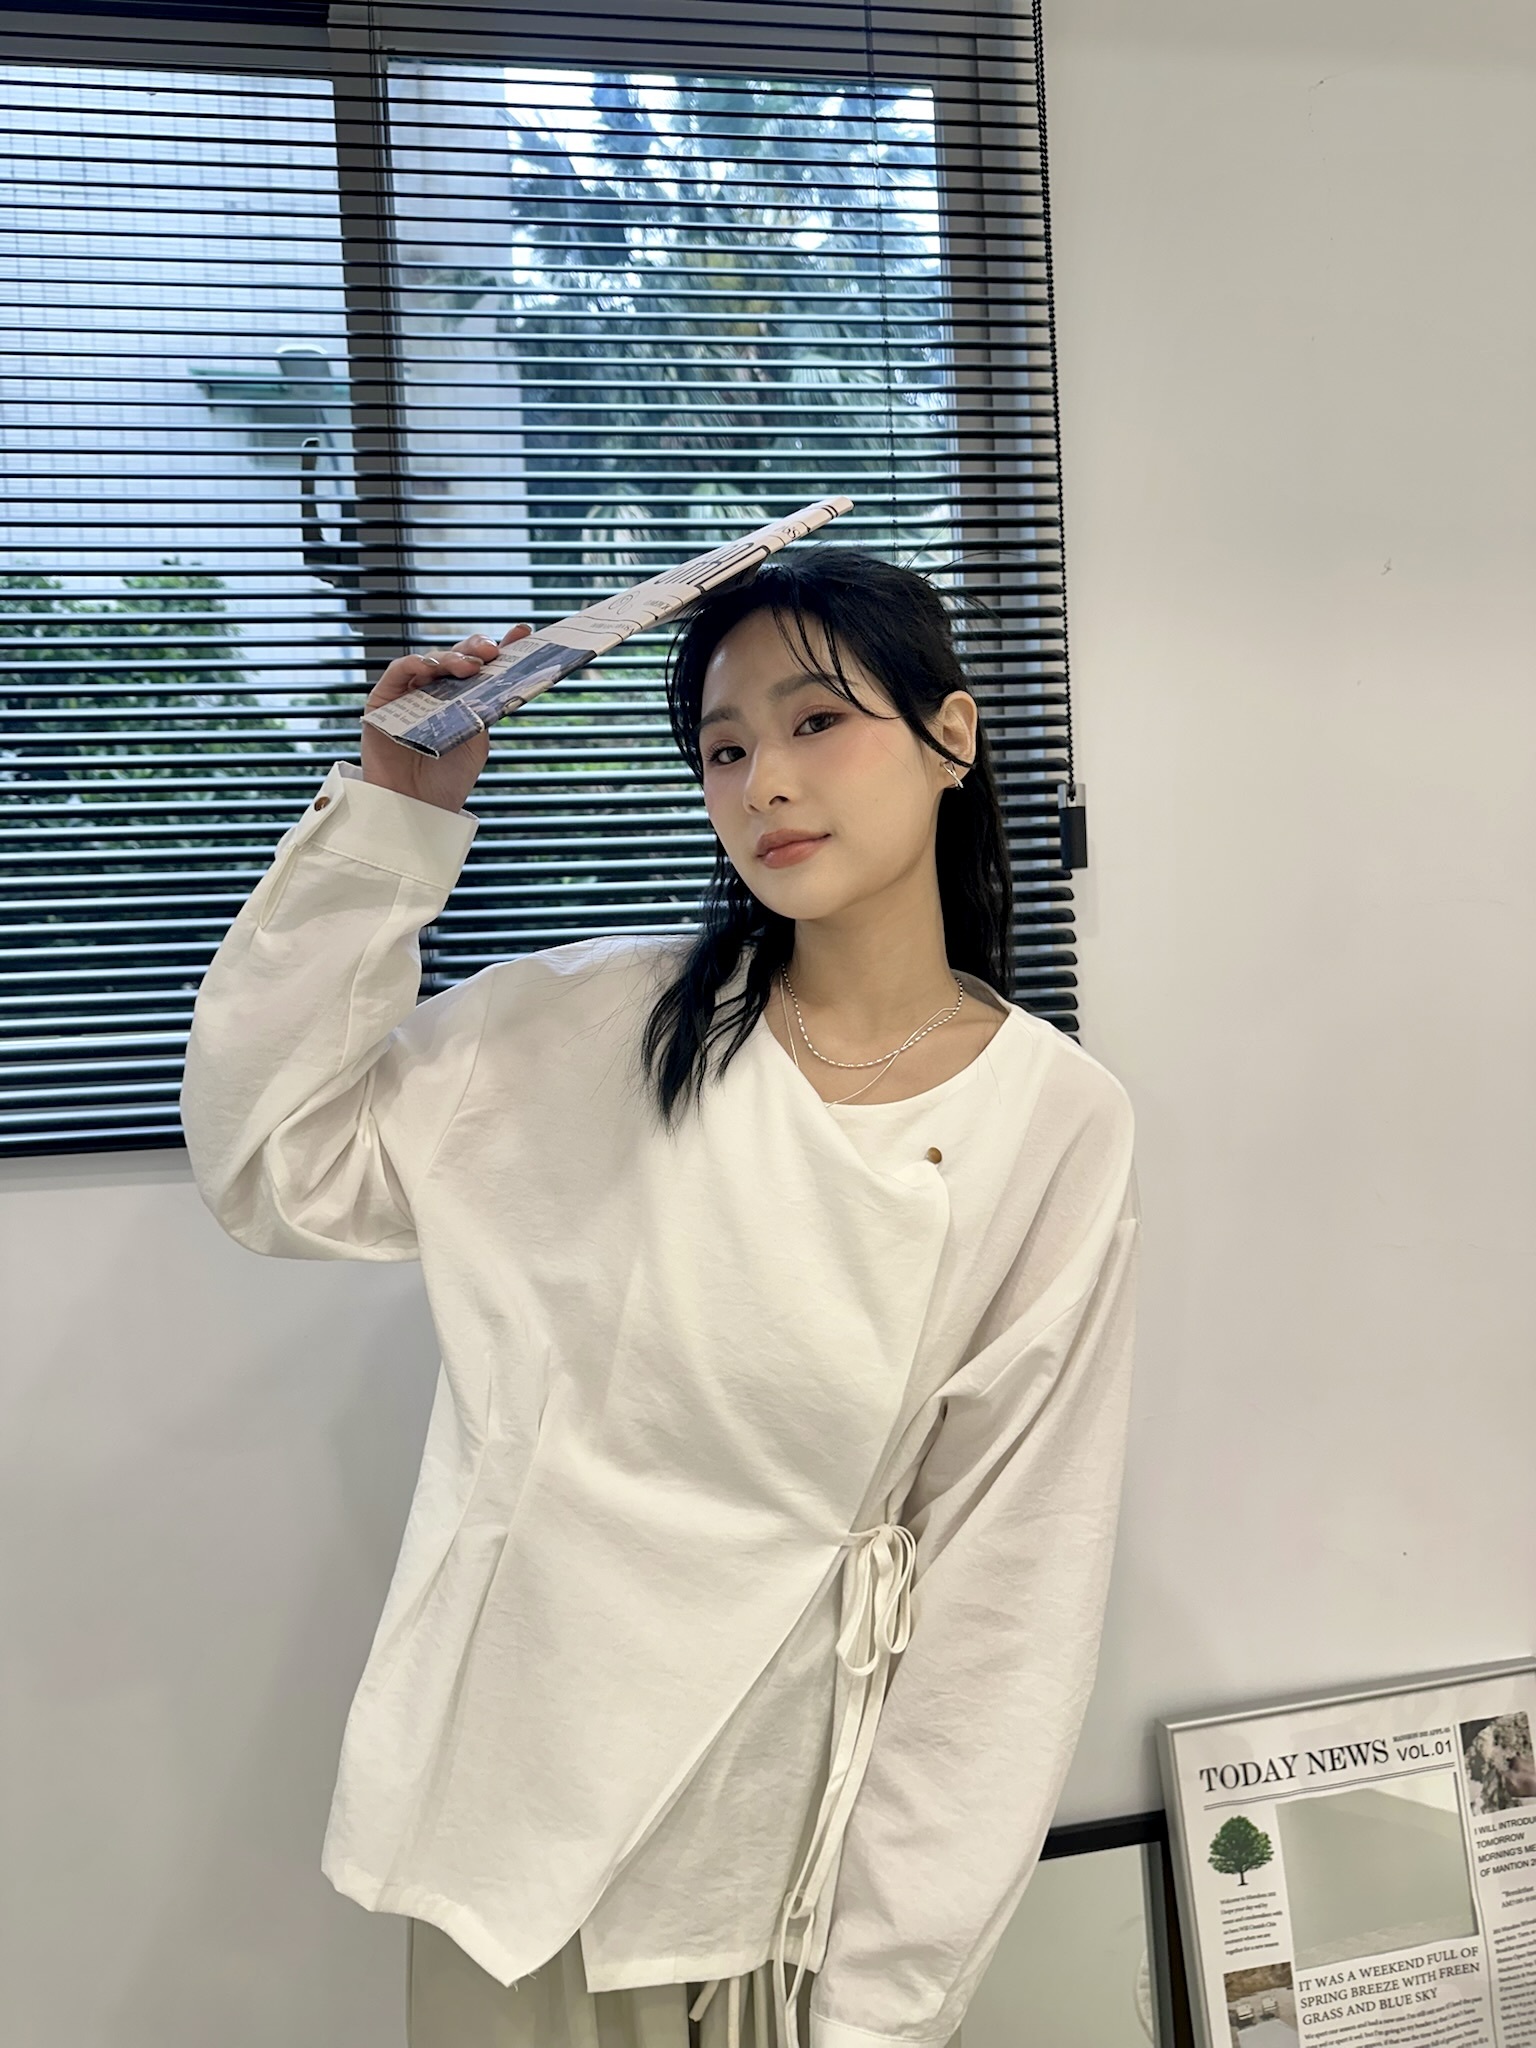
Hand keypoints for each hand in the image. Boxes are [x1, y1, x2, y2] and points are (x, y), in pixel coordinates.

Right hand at [360, 623, 532, 813]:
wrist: (419, 810)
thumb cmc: (447, 781)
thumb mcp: (478, 740)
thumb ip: (489, 708)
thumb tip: (510, 679)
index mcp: (460, 699)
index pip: (480, 666)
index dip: (499, 647)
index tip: (522, 633)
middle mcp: (435, 692)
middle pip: (456, 658)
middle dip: (475, 648)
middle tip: (493, 651)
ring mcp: (409, 694)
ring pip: (430, 661)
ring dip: (452, 657)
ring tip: (470, 665)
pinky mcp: (383, 701)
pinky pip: (398, 672)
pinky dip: (416, 664)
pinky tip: (432, 668)